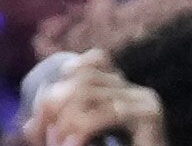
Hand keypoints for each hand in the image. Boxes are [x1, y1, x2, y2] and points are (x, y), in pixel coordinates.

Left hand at [26, 52, 164, 145]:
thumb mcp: (73, 144)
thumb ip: (54, 129)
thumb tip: (33, 119)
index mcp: (121, 93)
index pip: (89, 61)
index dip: (61, 86)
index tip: (50, 120)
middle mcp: (135, 89)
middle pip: (81, 78)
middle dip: (56, 109)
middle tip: (53, 140)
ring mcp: (144, 100)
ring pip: (87, 93)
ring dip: (65, 124)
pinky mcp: (149, 116)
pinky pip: (104, 114)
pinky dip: (80, 132)